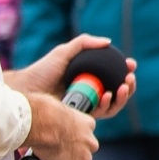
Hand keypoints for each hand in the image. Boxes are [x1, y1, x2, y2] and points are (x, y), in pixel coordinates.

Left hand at [5, 34, 137, 119]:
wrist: (27, 88)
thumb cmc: (43, 70)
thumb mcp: (65, 52)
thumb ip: (84, 43)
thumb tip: (108, 42)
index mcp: (91, 78)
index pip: (114, 76)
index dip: (125, 71)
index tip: (131, 64)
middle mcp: (91, 93)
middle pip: (119, 92)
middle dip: (129, 86)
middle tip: (130, 78)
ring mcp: (87, 106)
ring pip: (113, 106)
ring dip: (123, 97)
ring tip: (122, 88)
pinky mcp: (80, 117)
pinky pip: (100, 113)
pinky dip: (107, 105)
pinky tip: (107, 96)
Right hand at [21, 94, 98, 159]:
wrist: (43, 123)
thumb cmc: (45, 112)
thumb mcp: (57, 110)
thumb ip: (56, 115)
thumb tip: (42, 118)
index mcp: (88, 124)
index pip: (81, 136)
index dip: (68, 140)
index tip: (57, 142)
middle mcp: (90, 141)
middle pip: (80, 151)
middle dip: (67, 153)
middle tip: (50, 153)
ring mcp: (84, 156)